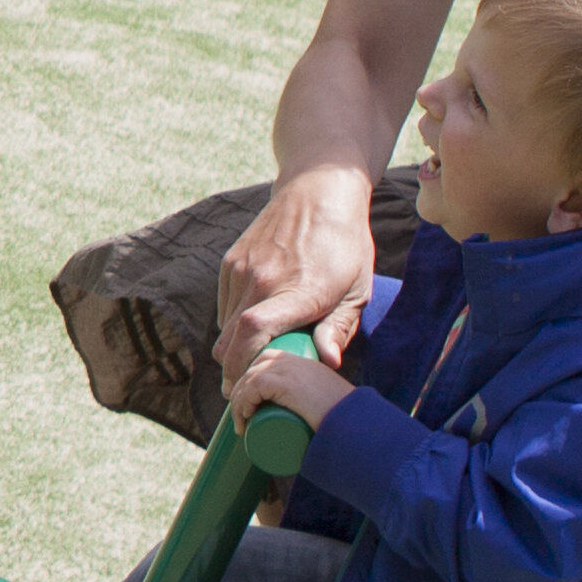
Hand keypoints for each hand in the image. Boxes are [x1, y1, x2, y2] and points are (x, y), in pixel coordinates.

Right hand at [214, 171, 378, 379]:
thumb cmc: (345, 245)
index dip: (243, 367)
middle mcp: (264, 278)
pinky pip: (224, 306)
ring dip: (235, 347)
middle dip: (234, 371)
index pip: (253, 332)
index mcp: (300, 289)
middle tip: (248, 389)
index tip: (244, 391)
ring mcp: (243, 268)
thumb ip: (339, 328)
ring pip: (224, 326)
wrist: (317, 190)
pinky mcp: (231, 261)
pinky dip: (234, 323)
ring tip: (259, 355)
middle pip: (229, 339)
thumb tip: (328, 363)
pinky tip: (258, 322)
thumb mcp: (357, 289)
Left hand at [224, 349, 349, 429]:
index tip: (246, 408)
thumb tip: (307, 416)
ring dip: (239, 402)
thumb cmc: (345, 417)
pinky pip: (253, 387)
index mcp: (299, 358)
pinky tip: (243, 418)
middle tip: (242, 420)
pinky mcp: (285, 381)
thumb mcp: (325, 399)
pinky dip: (242, 403)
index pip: (263, 362)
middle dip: (240, 392)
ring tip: (242, 425)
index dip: (249, 382)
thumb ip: (316, 399)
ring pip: (248, 380)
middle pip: (252, 370)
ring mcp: (287, 367)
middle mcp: (291, 357)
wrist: (359, 423)